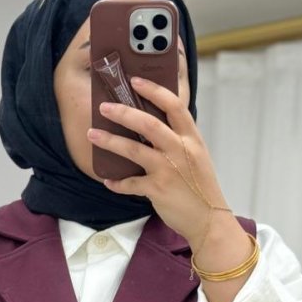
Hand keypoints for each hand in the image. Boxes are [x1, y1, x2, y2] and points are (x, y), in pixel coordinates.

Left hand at [86, 75, 231, 247]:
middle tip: (104, 108)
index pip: (174, 106)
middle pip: (149, 124)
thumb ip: (179, 139)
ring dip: (110, 141)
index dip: (154, 90)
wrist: (209, 220)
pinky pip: (130, 183)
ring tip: (92, 134)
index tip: (135, 81)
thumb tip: (153, 124)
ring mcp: (169, 170)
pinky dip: (117, 183)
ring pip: (134, 150)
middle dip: (123, 113)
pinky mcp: (158, 190)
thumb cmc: (201, 187)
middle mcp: (181, 151)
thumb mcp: (197, 156)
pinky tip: (108, 181)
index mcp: (192, 139)